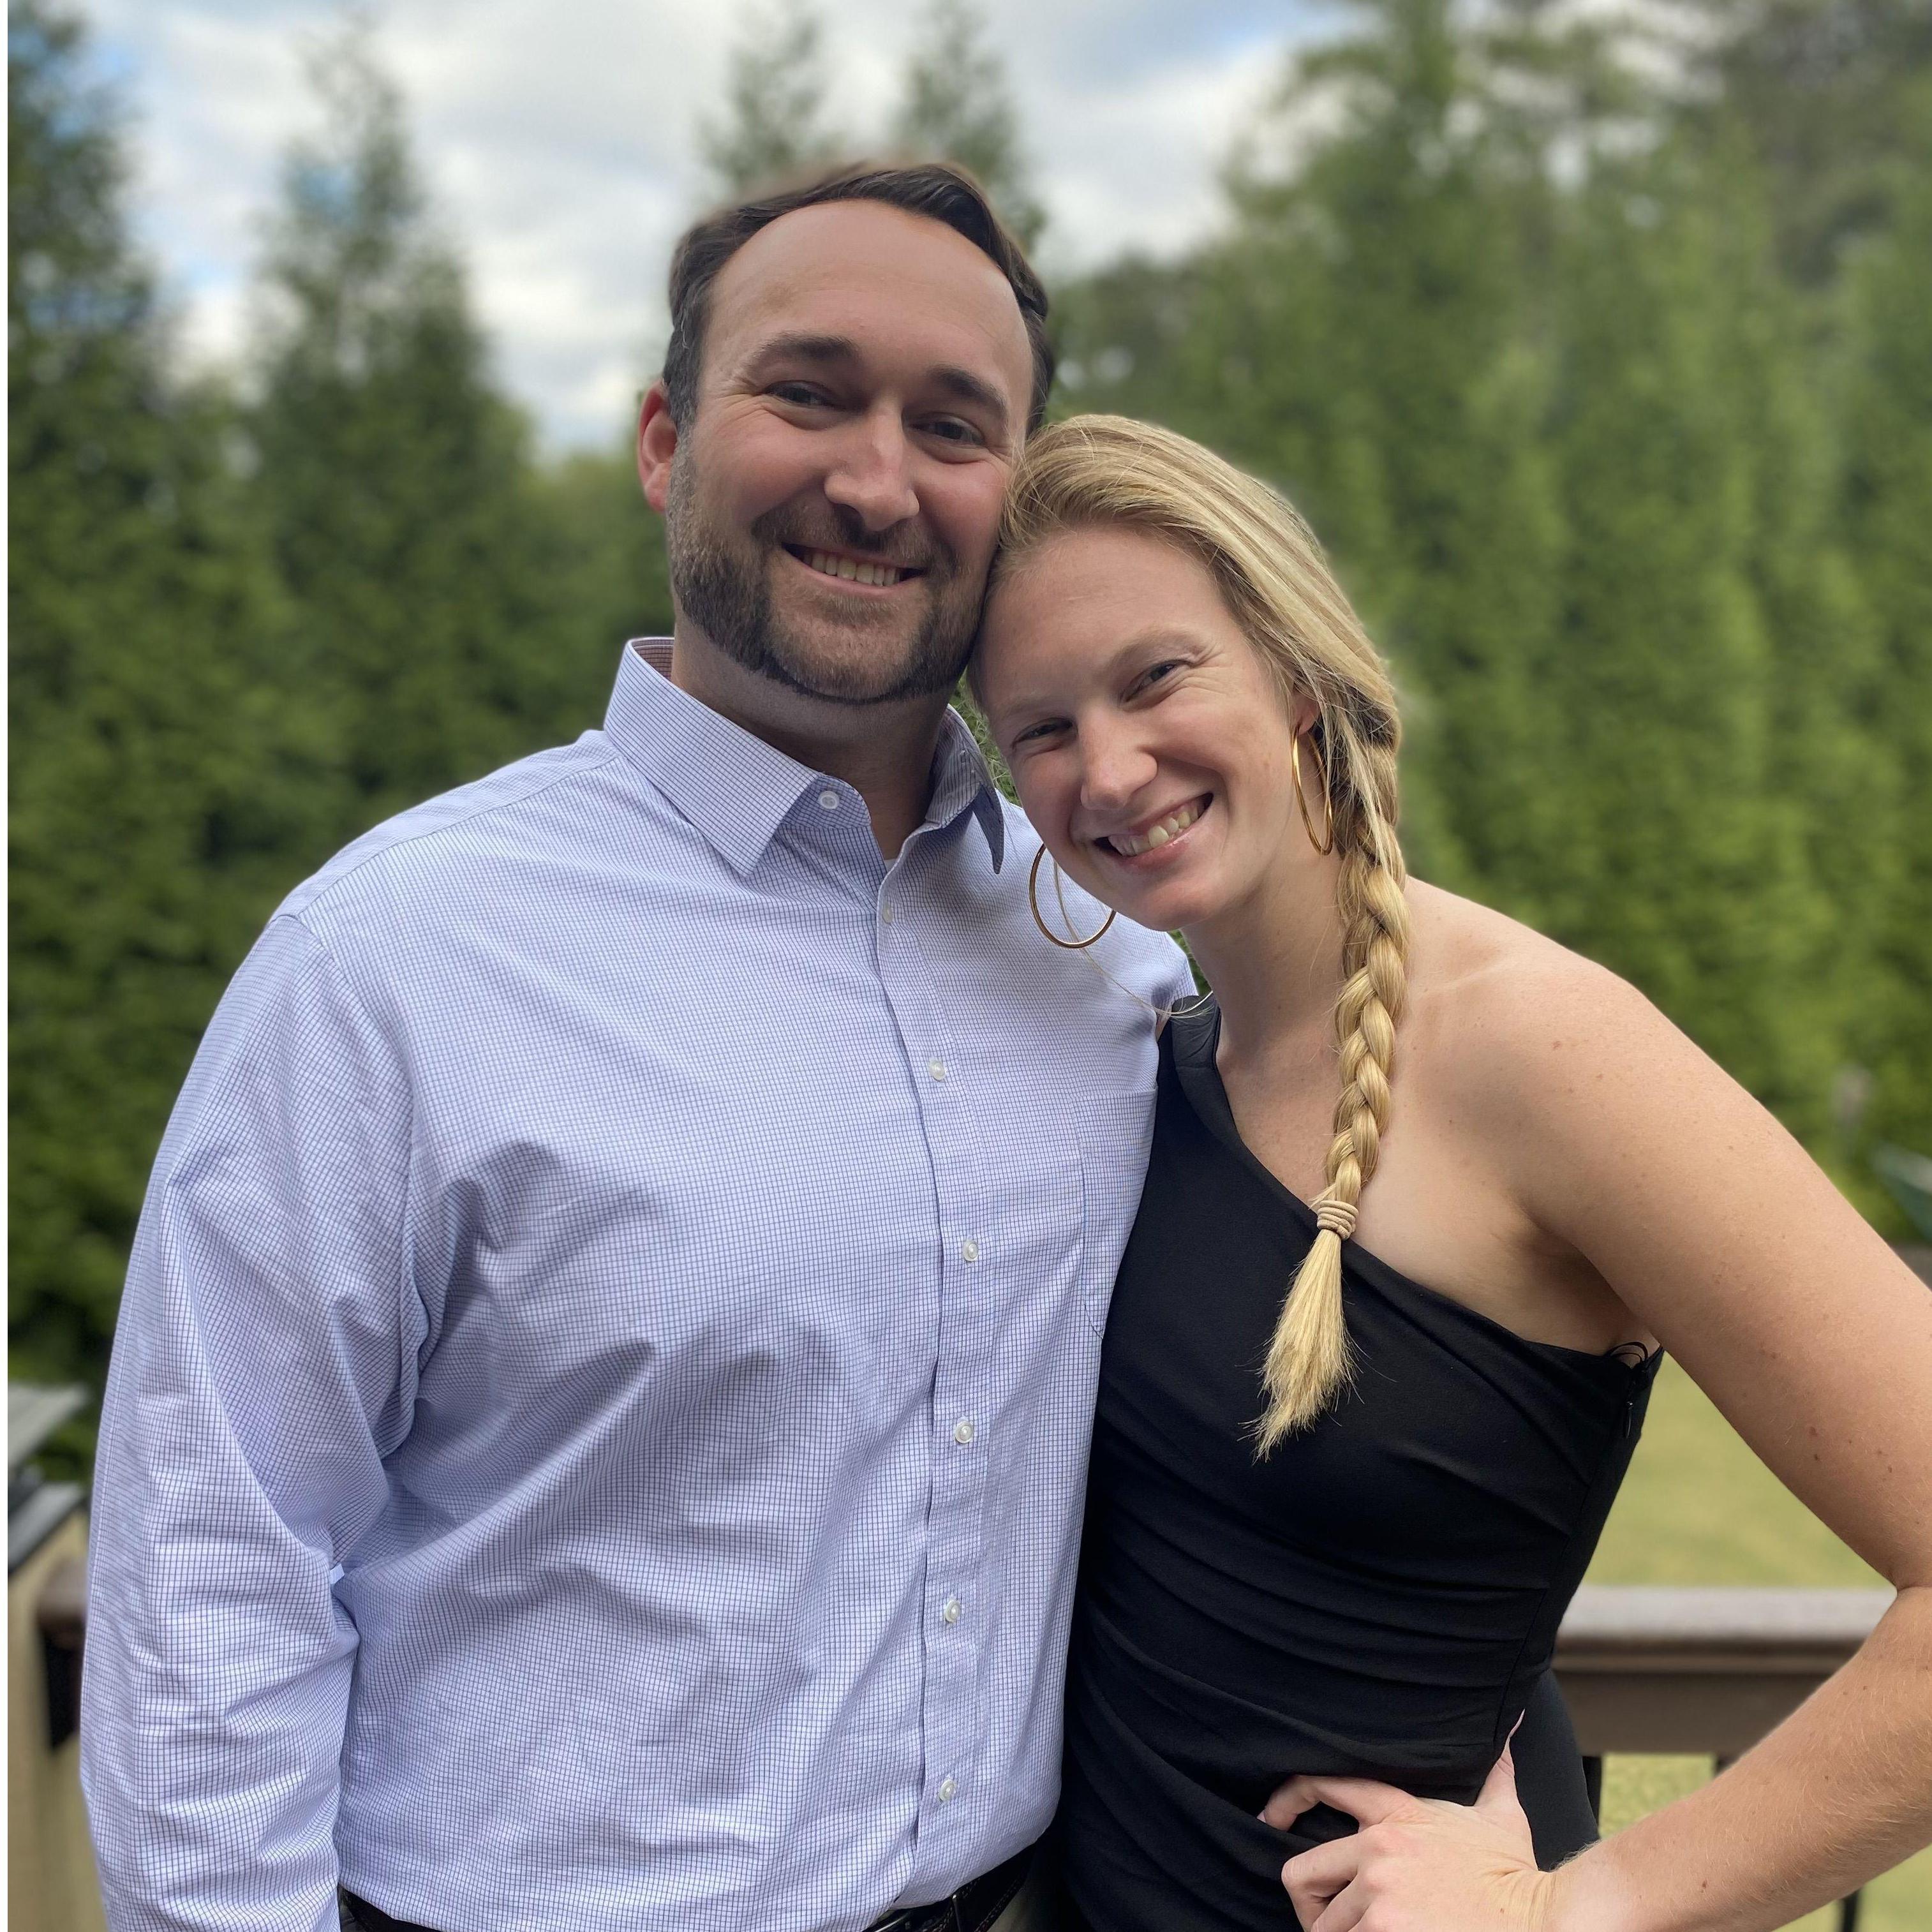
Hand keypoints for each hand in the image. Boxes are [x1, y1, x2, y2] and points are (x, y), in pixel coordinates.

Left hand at [1262, 1743, 1555, 1931]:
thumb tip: (1513, 1724)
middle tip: (1331, 1924)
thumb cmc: (1517, 1877)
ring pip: (1323, 1925)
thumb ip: (1496, 1773)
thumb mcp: (1501, 1817)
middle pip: (1301, 1873)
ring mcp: (1380, 1893)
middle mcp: (1379, 1849)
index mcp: (1398, 1815)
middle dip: (1311, 1904)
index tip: (1272, 1816)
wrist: (1544, 1923)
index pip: (1323, 1784)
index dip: (1288, 1798)